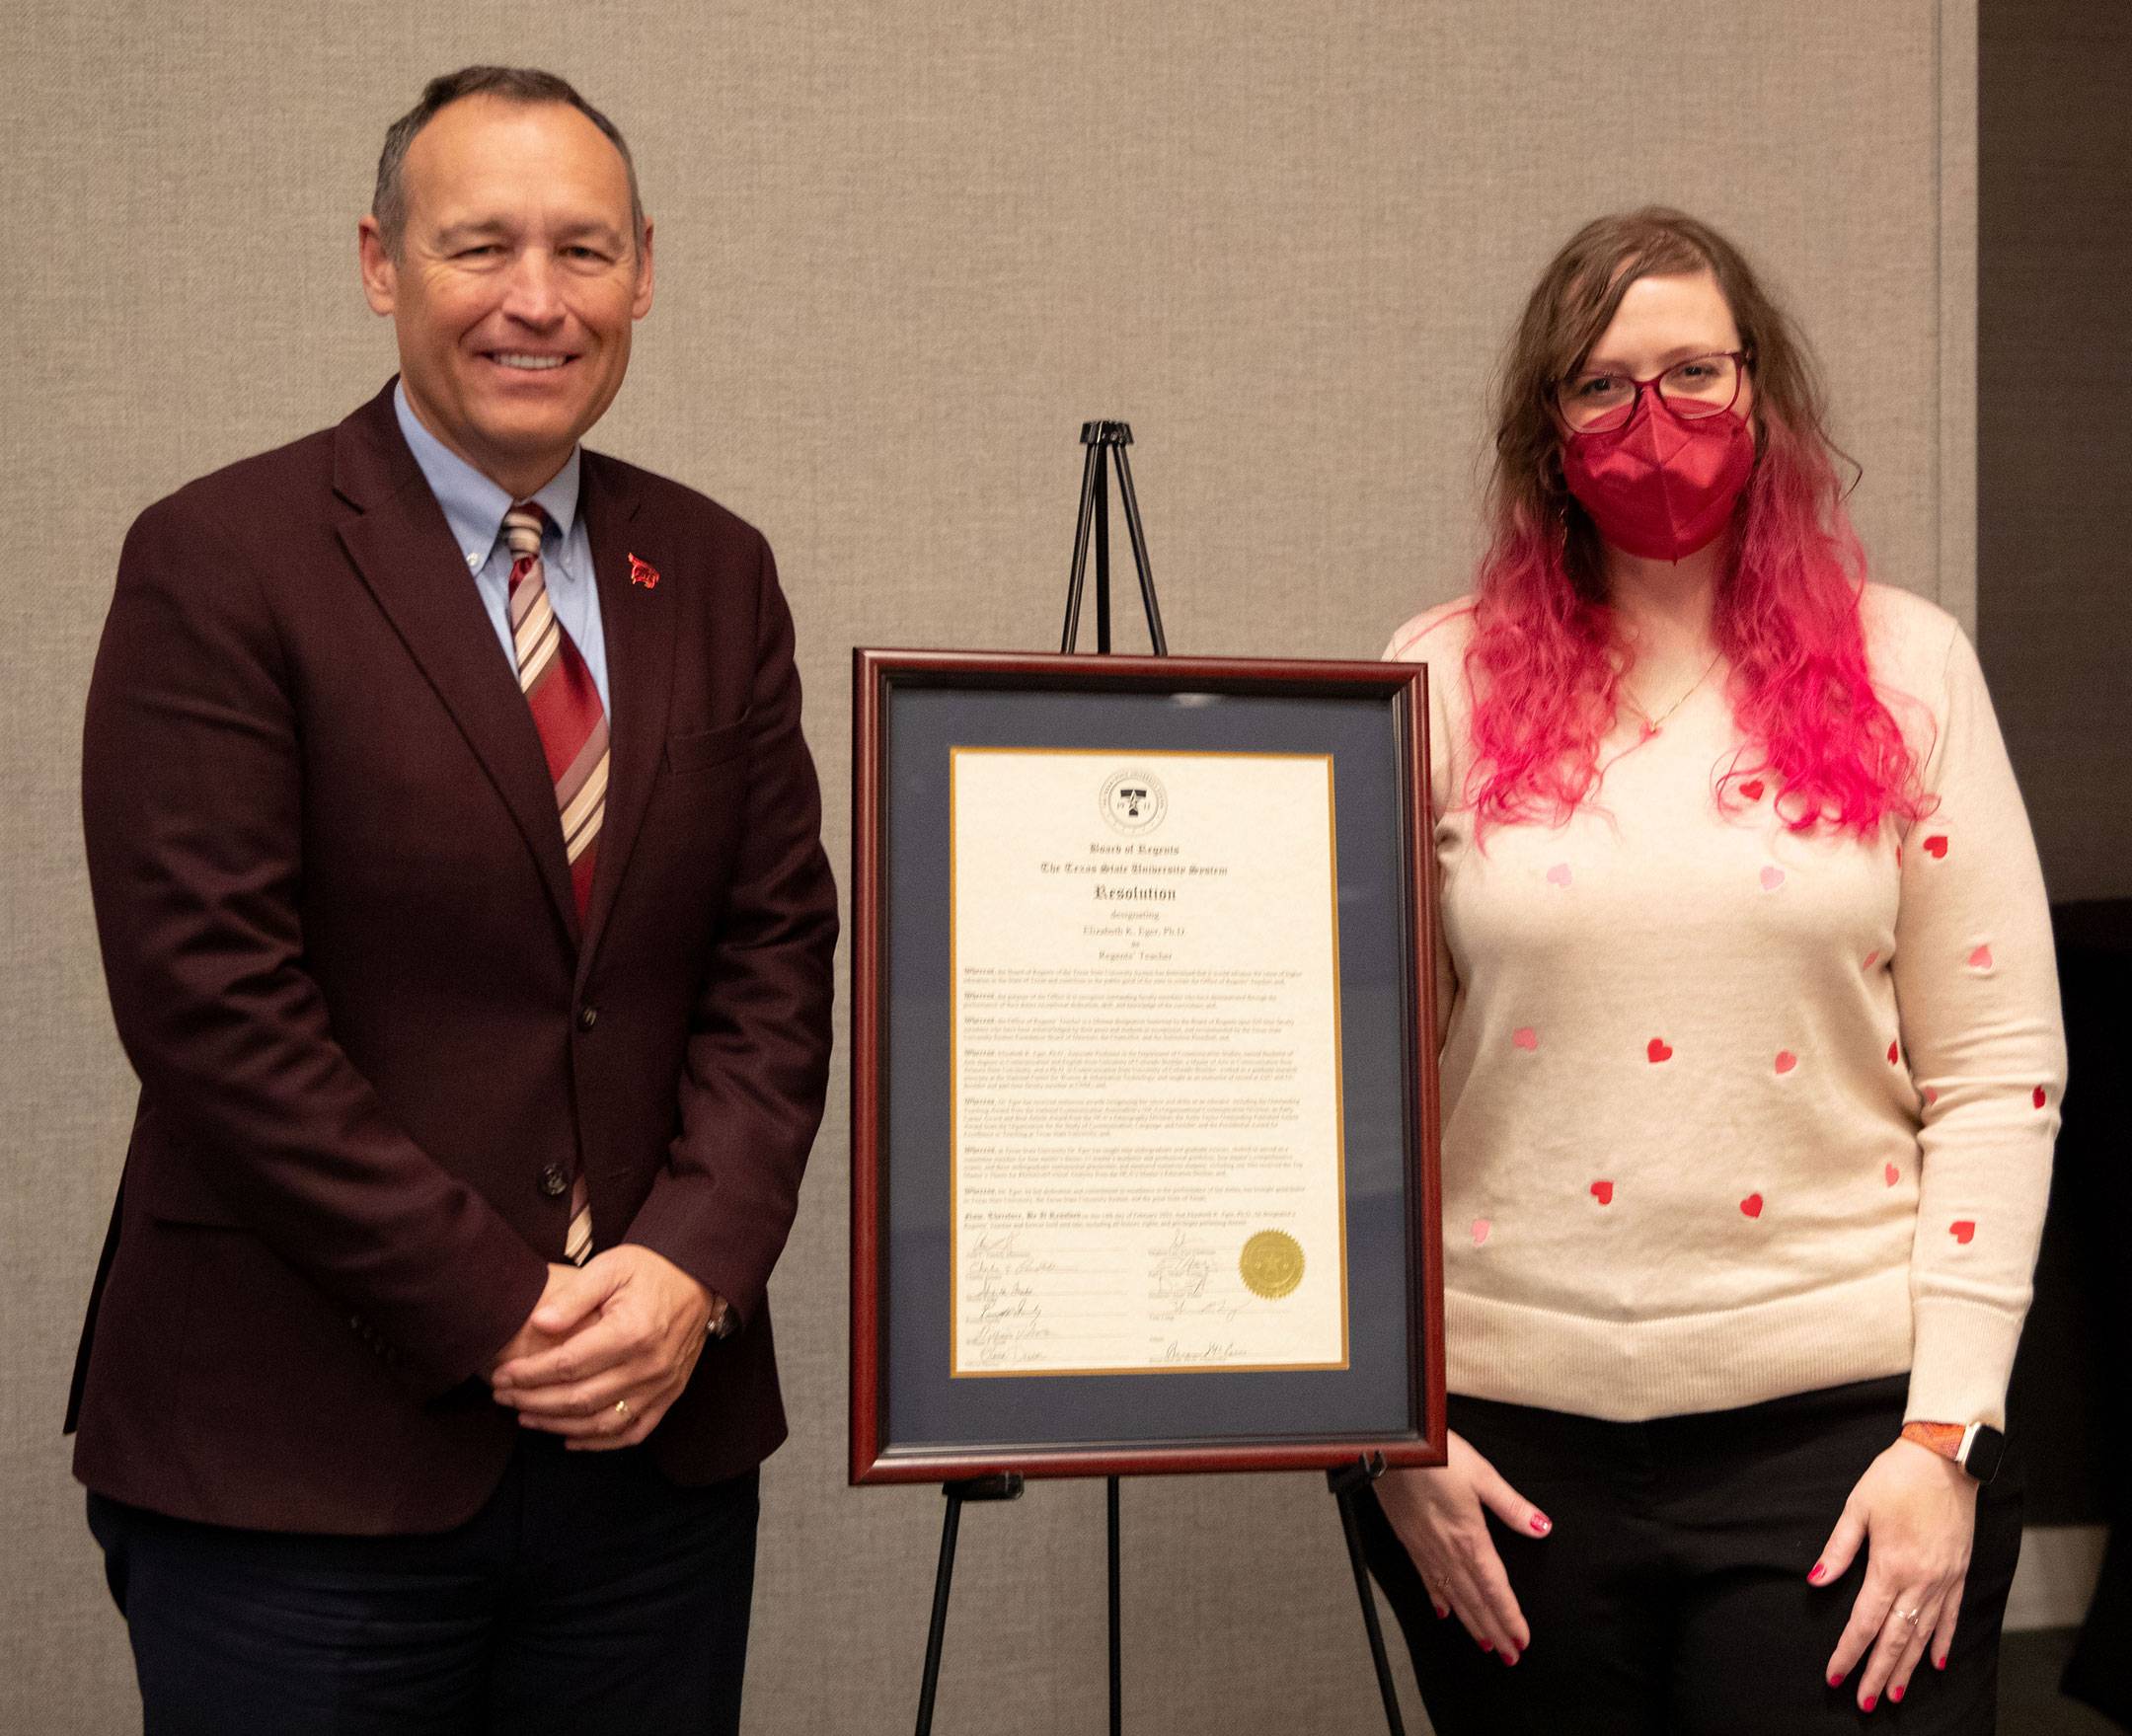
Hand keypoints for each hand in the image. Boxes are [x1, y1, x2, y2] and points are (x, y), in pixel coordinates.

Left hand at [489, 1245, 718, 1449]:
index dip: (529, 1375)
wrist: (698, 1278)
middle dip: (533, 1401)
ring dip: (558, 1424)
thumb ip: (573, 1295)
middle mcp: (649, 1365)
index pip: (567, 1365)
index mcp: (632, 1332)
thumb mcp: (610, 1266)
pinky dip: (599, 1441)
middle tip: (503, 1397)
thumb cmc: (650, 1270)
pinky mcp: (670, 1394)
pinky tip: (570, 1437)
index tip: (501, 1376)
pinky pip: (633, 1431)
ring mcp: (662, 1385)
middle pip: (580, 1398)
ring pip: (601, 1421)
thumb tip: (539, 1323)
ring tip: (526, 1417)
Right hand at [1375, 1429, 1551, 1663]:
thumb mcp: (1482, 1474)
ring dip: (1471, 1623)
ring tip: (1486, 1643)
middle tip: (1510, 1655)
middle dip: (1494, 1630)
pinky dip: (1437, 1599)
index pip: (1495, 1589)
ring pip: (1453, 1597)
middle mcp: (1447, 1550)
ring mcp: (1426, 1548)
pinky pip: (1426, 1580)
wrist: (1388, 1447)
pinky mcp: (1409, 1540)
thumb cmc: (1433, 1454)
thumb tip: (1540, 1527)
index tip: (1522, 1639)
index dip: (1510, 1617)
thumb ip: (1512, 1506)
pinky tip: (1443, 1611)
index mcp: (1470, 1537)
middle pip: (1476, 1600)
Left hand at [1812, 1439, 1977, 1710]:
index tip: (1835, 1675)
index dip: (1849, 1651)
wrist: (1945, 1459)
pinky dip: (1943, 1643)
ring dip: (1907, 1667)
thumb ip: (1838, 1549)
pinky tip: (1935, 1664)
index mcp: (1891, 1566)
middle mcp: (1921, 1581)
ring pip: (1924, 1635)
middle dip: (1877, 1672)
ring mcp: (1944, 1580)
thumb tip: (1816, 1581)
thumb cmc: (1896, 1478)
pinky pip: (1951, 1618)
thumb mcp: (1858, 1508)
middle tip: (1864, 1703)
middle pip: (1896, 1638)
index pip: (1865, 1621)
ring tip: (1893, 1694)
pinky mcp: (1959, 1573)